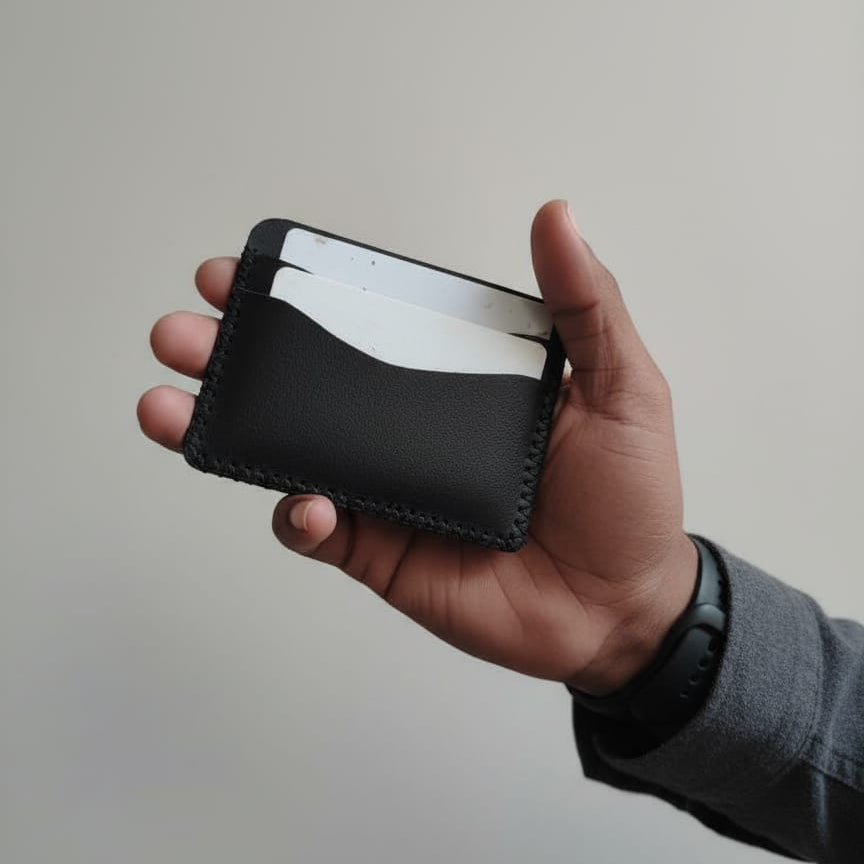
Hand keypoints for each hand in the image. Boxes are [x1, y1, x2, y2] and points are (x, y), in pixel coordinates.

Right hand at [138, 200, 696, 694]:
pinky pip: (318, 529)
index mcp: (452, 380)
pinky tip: (300, 499)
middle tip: (182, 334)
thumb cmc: (627, 494)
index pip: (363, 325)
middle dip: (232, 356)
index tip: (248, 272)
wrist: (622, 603)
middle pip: (306, 384)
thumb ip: (586, 305)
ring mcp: (386, 491)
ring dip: (225, 428)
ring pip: (289, 453)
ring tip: (171, 405)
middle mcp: (407, 429)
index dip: (300, 298)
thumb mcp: (620, 386)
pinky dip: (296, 513)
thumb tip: (554, 215)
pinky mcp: (380, 551)